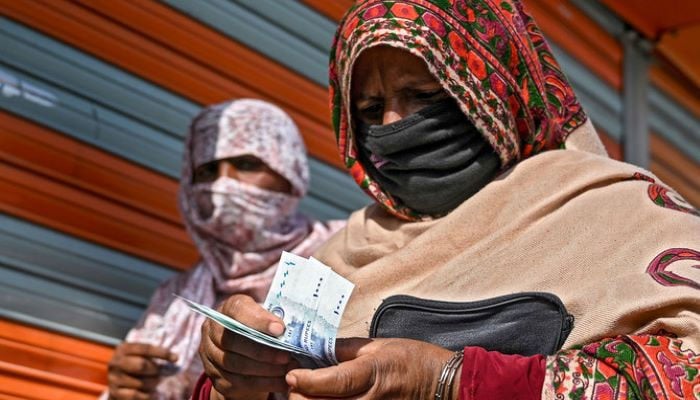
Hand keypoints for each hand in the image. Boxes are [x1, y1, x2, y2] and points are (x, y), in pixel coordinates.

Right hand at [107, 342, 177, 399]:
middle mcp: (116, 362)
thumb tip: (174, 358)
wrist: (117, 385)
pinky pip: (136, 395)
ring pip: (141, 382)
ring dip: (151, 384)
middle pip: (142, 365)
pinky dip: (146, 395)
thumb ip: (153, 356)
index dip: (162, 353)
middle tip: (159, 373)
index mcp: (123, 348)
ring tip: (152, 383)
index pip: (145, 349)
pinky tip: (148, 393)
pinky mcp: (114, 393)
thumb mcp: (141, 356)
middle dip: (154, 370)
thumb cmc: (135, 367)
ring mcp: (113, 378)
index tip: (176, 358)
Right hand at [199, 294, 296, 398]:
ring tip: (287, 371)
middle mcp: (213, 329)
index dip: (259, 320)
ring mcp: (210, 354)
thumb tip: (296, 328)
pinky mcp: (215, 377)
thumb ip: (274, 320)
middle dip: (263, 351)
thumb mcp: (266, 317)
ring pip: (235, 365)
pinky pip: (237, 383)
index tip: (280, 329)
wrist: (245, 351)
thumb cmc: (261, 328)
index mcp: (228, 308)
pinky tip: (281, 382)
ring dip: (265, 370)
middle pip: (233, 341)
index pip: (238, 310)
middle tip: (287, 357)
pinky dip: (263, 384)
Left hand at [286, 338, 456, 398]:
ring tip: (306, 396)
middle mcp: (373, 399)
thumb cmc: (412, 360)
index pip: (334, 381)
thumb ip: (345, 349)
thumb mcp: (378, 345)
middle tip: (294, 387)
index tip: (291, 375)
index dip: (307, 381)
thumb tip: (315, 348)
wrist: (442, 383)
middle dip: (300, 398)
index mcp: (373, 372)